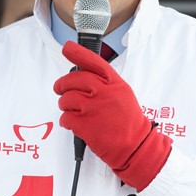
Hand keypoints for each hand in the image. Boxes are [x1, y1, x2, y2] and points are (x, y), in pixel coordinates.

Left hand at [54, 41, 171, 190]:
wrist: (135, 146)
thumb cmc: (129, 123)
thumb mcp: (123, 95)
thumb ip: (106, 84)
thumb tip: (85, 78)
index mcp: (114, 84)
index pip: (94, 62)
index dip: (78, 53)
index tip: (68, 48)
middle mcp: (104, 93)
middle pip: (74, 80)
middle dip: (62, 84)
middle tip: (60, 89)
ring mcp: (94, 109)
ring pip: (66, 99)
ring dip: (64, 105)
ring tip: (71, 110)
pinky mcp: (85, 125)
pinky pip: (66, 117)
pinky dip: (66, 121)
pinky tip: (73, 123)